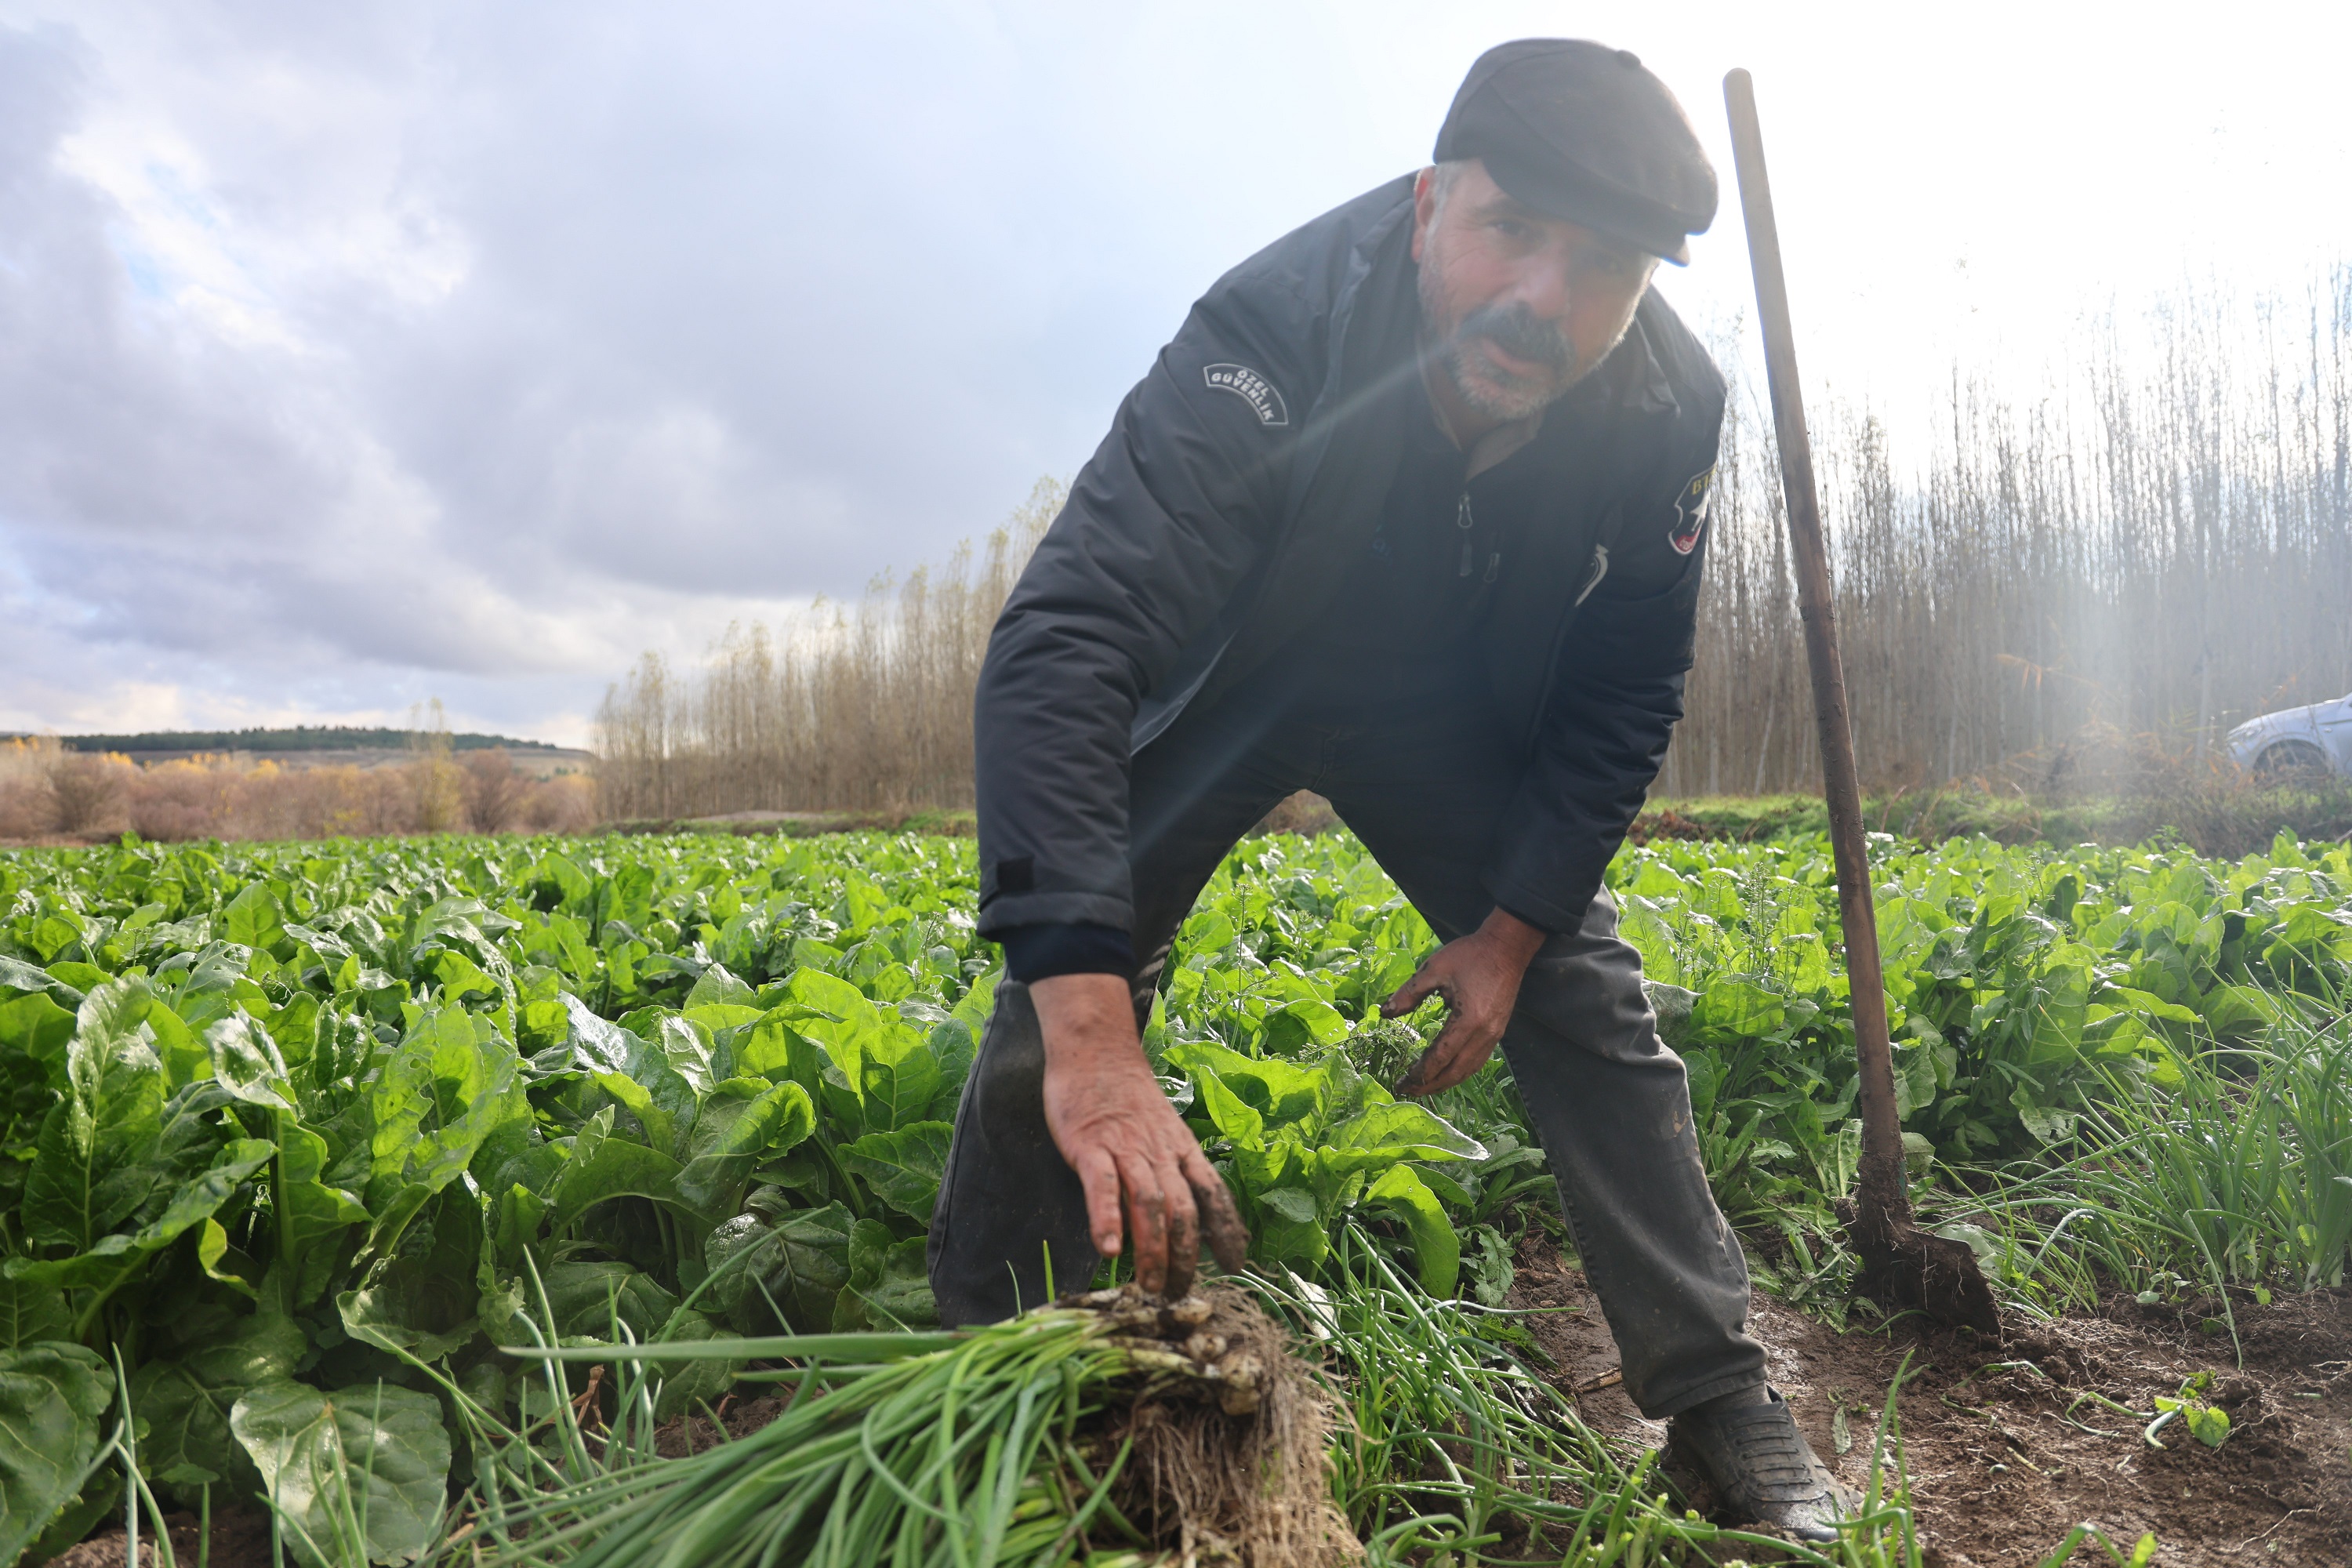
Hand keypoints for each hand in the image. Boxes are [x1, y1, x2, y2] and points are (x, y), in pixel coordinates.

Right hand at [1033, 972, 1248, 1296]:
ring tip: (1149, 1288)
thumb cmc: (1126, 1098)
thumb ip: (1175, 1168)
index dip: (1227, 1231)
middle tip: (1177, 1296)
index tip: (1235, 1265)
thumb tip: (1188, 1216)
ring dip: (1153, 1250)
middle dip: (1184, 1258)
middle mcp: (1161, 1152)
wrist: (1096, 1050)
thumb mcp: (1164, 1129)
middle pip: (1184, 1210)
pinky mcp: (1091, 1146)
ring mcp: (1126, 1149)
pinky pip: (1103, 1186)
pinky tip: (1109, 1249)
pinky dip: (1108, 1218)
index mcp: (1182, 1149)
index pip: (1214, 1194)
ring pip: (1150, 1204)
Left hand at [1382, 907, 1547, 1096]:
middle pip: (1455, 1072)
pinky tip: (1447, 1072)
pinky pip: (1478, 1061)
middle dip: (1430, 1085)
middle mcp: (1484, 1035)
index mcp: (1467, 1021)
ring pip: (1469, 1070)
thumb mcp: (1434, 969)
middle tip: (1408, 1091)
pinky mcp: (1498, 1032)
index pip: (1439, 1057)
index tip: (1401, 1081)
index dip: (1419, 1073)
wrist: (1507, 947)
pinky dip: (1460, 1072)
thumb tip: (1384, 1013)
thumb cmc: (1470, 955)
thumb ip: (1408, 993)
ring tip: (1424, 1087)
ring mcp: (1494, 1035)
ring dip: (1446, 1082)